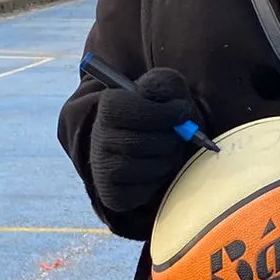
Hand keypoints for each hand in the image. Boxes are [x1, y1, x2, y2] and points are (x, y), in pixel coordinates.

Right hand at [87, 67, 199, 216]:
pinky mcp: (111, 193)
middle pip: (146, 143)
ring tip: (166, 150)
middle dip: (171, 139)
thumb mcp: (164, 87)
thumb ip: (168, 86)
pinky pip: (144, 192)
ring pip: (149, 168)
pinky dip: (158, 181)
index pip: (137, 112)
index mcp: (109, 106)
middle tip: (176, 134)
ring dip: (168, 159)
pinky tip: (154, 168)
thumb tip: (176, 107)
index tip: (180, 112)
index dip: (167, 113)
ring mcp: (102, 166)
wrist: (142, 137)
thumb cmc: (158, 109)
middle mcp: (98, 137)